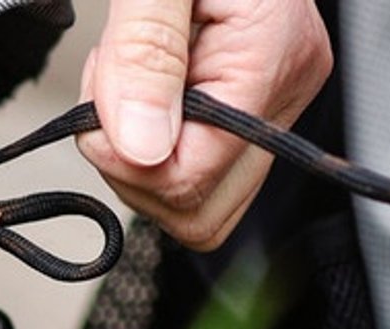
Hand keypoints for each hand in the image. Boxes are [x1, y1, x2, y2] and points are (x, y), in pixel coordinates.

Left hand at [79, 0, 331, 248]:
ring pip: (190, 195)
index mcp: (271, 61)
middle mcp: (284, 91)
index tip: (104, 101)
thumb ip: (144, 57)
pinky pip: (190, 161)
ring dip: (134, 149)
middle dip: (132, 165)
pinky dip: (147, 132)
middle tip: (114, 93)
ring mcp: (270, 101)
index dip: (127, 158)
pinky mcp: (246, 102)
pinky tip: (143, 80)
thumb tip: (138, 148)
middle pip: (198, 210)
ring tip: (129, 71)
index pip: (191, 182)